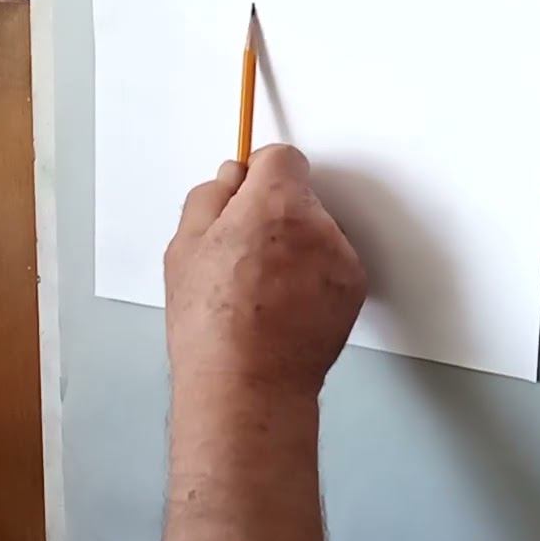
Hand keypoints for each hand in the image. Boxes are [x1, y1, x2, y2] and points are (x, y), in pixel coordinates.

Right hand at [164, 144, 366, 397]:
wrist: (249, 383)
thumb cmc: (212, 325)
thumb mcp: (184, 248)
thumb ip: (210, 198)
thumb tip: (231, 178)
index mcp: (275, 203)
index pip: (284, 157)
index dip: (260, 172)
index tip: (247, 190)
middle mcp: (318, 224)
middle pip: (300, 197)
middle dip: (275, 214)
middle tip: (242, 254)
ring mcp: (342, 257)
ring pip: (318, 232)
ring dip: (297, 247)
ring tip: (262, 289)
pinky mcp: (355, 288)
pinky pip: (332, 265)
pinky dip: (314, 277)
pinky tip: (285, 306)